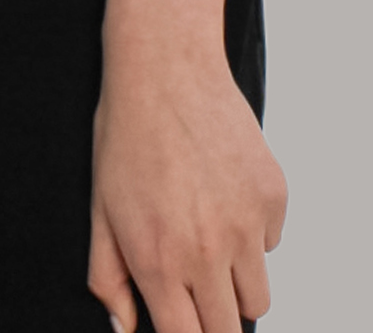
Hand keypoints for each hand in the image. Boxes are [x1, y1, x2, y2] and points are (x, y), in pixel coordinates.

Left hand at [87, 34, 286, 331]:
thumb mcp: (99, 210)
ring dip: (236, 284)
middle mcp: (207, 251)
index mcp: (159, 261)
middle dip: (213, 320)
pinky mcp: (273, 195)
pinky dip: (253, 235)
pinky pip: (271, 243)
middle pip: (230, 330)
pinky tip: (224, 196)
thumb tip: (123, 328)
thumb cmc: (128, 133)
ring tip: (208, 241)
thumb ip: (108, 279)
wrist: (166, 65)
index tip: (183, 321)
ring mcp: (246, 223)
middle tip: (196, 292)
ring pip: (258, 297)